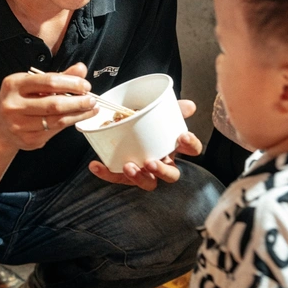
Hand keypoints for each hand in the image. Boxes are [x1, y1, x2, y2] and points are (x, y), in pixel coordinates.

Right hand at [0, 62, 97, 151]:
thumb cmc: (20, 100)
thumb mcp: (33, 84)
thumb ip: (58, 77)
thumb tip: (81, 69)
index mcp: (14, 85)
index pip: (48, 82)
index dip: (71, 83)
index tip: (85, 85)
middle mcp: (14, 105)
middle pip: (54, 104)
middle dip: (78, 102)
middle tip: (92, 99)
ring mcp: (19, 125)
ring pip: (57, 120)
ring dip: (78, 114)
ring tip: (91, 109)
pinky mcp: (28, 140)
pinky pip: (55, 131)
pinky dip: (69, 123)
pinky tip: (78, 117)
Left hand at [88, 98, 202, 190]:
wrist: (122, 123)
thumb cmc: (146, 123)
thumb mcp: (157, 112)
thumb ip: (172, 109)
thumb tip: (190, 105)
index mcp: (173, 147)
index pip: (192, 150)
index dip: (191, 145)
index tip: (183, 136)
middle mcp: (162, 163)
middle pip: (171, 174)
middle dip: (161, 170)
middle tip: (150, 162)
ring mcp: (144, 171)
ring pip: (147, 182)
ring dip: (138, 177)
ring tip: (128, 166)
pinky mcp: (124, 175)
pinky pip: (116, 177)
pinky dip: (106, 172)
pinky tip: (96, 165)